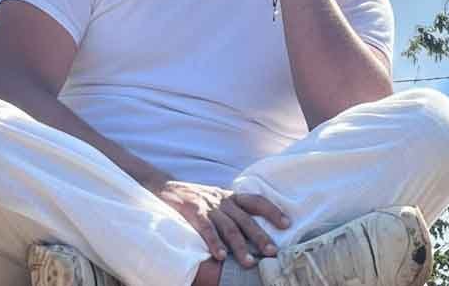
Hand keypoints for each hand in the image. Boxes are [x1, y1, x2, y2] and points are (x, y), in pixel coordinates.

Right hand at [152, 180, 290, 267]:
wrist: (161, 186)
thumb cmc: (192, 199)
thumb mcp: (215, 201)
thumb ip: (230, 212)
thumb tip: (251, 233)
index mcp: (229, 197)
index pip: (256, 200)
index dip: (272, 210)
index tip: (287, 223)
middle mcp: (221, 199)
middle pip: (245, 218)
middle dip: (260, 236)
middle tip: (272, 252)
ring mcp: (207, 205)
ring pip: (227, 226)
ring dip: (239, 246)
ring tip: (248, 263)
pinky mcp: (191, 210)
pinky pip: (205, 228)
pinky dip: (214, 242)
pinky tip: (220, 256)